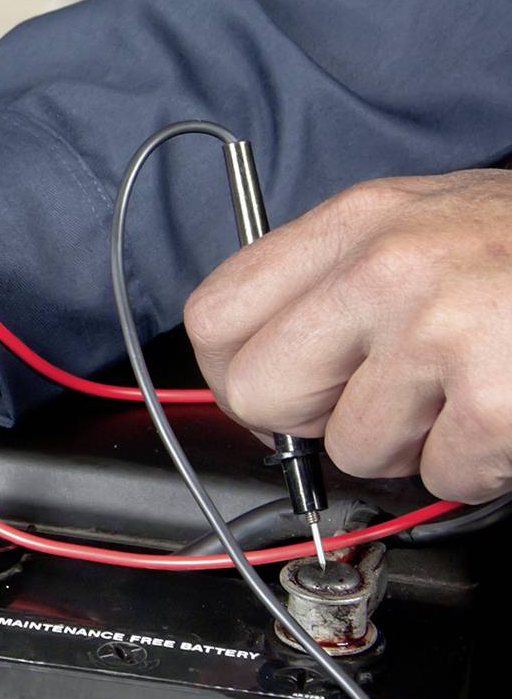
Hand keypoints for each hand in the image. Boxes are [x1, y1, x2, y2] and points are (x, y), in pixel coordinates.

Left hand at [184, 170, 511, 503]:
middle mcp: (385, 268)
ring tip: (460, 390)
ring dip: (408, 443)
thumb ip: (327, 283)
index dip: (232, 370)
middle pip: (258, 392)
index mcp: (354, 223)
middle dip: (306, 420)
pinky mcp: (497, 398)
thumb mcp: (415, 227)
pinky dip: (476, 464)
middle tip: (367, 399)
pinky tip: (502, 411)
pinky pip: (441, 475)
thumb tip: (254, 362)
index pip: (214, 315)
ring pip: (352, 450)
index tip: (272, 387)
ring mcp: (441, 331)